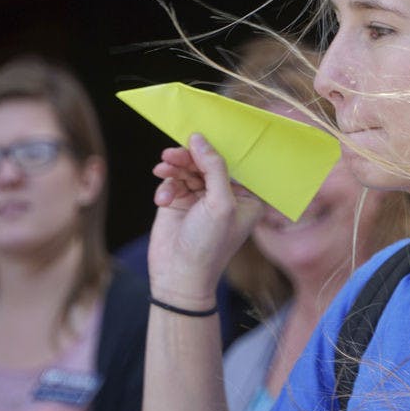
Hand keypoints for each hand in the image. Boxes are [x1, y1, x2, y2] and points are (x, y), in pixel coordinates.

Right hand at [147, 133, 262, 307]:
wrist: (178, 276)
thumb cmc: (208, 245)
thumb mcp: (219, 203)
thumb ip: (213, 168)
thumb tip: (199, 138)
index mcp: (247, 198)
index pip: (235, 164)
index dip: (218, 149)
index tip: (200, 134)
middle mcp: (226, 196)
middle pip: (208, 163)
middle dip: (189, 157)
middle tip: (172, 154)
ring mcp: (202, 199)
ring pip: (188, 169)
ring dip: (175, 168)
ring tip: (163, 168)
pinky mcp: (180, 203)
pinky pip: (173, 182)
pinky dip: (167, 185)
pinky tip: (162, 198)